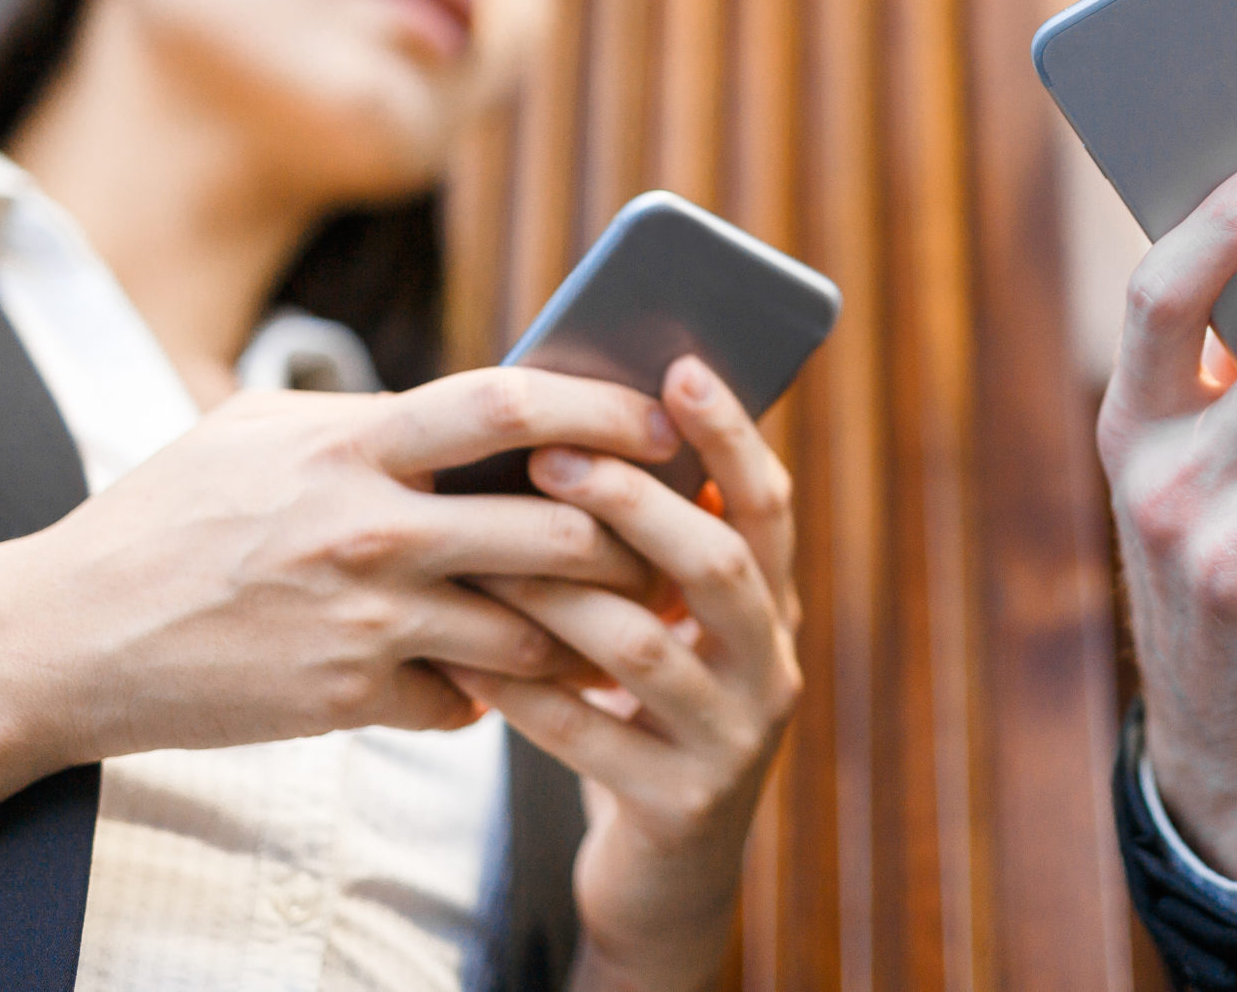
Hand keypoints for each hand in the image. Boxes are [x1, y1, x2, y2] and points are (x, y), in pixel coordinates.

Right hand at [0, 366, 677, 864]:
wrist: (66, 639)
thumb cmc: (170, 518)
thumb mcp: (263, 434)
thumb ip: (373, 420)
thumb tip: (489, 408)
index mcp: (352, 443)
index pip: (511, 404)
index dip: (603, 404)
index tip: (662, 416)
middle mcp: (370, 528)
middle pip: (555, 524)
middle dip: (631, 533)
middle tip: (677, 533)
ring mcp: (366, 620)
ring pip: (533, 625)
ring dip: (588, 626)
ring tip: (628, 617)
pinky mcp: (352, 699)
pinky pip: (469, 697)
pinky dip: (495, 689)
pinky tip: (507, 678)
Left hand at [443, 357, 800, 991]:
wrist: (669, 871)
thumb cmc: (648, 711)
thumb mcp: (675, 628)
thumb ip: (652, 548)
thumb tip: (572, 422)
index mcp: (775, 609)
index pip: (769, 504)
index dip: (731, 433)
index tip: (680, 365)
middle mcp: (770, 668)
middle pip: (720, 565)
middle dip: (636, 503)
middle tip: (551, 456)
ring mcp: (731, 741)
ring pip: (644, 646)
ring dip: (560, 591)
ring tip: (486, 550)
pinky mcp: (675, 804)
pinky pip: (585, 735)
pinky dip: (519, 689)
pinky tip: (460, 654)